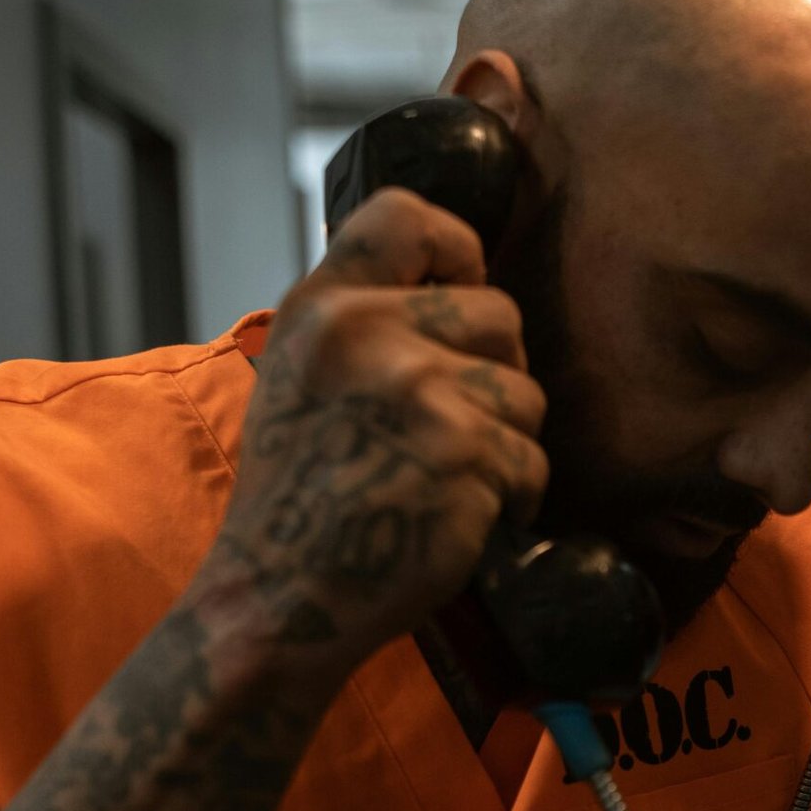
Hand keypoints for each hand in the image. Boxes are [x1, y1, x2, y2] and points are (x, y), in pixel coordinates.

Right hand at [204, 188, 548, 685]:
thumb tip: (455, 283)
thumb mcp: (299, 376)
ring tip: (448, 479)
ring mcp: (418, 390)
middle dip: (497, 372)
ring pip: (525, 391)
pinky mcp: (463, 451)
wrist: (278, 596)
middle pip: (500, 312)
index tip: (461, 293)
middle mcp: (365, 332)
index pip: (407, 214)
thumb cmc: (297, 497)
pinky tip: (459, 517)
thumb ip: (361, 322)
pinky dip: (512, 498)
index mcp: (321, 307)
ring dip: (506, 442)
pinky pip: (532, 460)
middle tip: (455, 427)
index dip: (459, 249)